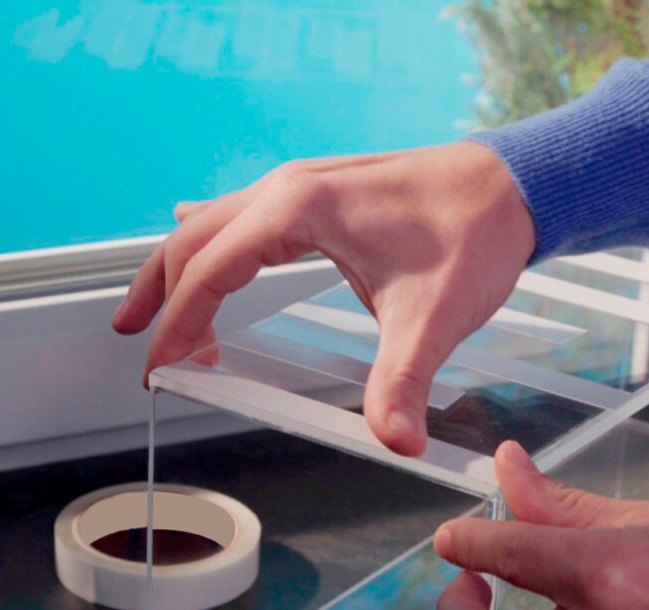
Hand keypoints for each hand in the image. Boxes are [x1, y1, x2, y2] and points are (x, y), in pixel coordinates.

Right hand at [112, 143, 533, 455]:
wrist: (511, 186)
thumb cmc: (472, 232)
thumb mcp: (433, 314)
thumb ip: (404, 382)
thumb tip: (395, 443)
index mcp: (299, 208)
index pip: (211, 269)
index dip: (178, 322)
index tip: (160, 366)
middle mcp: (289, 188)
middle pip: (195, 239)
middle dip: (160, 292)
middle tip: (138, 341)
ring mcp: (304, 186)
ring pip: (216, 223)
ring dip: (180, 265)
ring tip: (154, 308)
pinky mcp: (321, 196)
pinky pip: (247, 216)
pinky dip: (216, 242)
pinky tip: (203, 241)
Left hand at [434, 441, 648, 608]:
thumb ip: (570, 504)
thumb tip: (510, 467)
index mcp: (608, 575)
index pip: (508, 552)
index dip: (469, 542)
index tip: (452, 539)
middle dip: (467, 603)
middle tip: (473, 581)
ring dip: (531, 607)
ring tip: (568, 586)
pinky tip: (596, 602)